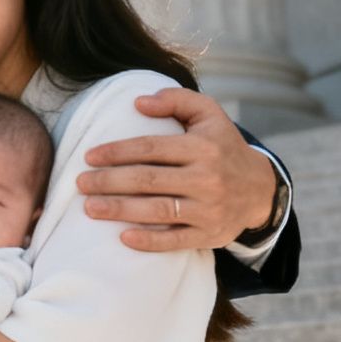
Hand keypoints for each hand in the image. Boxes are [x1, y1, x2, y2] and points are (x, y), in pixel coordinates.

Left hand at [79, 87, 278, 251]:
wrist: (260, 188)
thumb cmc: (222, 146)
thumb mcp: (209, 114)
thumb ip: (176, 100)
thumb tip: (138, 102)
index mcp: (203, 147)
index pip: (150, 148)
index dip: (116, 152)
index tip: (89, 156)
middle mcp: (207, 178)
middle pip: (148, 180)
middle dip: (109, 182)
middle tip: (80, 183)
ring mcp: (209, 209)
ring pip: (157, 211)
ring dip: (119, 210)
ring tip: (89, 208)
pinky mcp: (210, 234)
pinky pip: (176, 240)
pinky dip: (150, 241)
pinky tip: (123, 238)